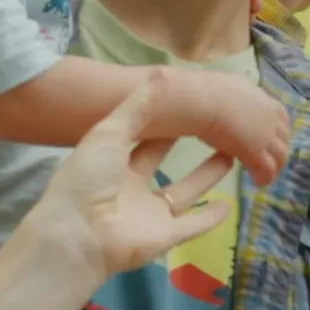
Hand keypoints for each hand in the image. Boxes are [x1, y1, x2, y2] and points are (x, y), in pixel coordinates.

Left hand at [32, 83, 233, 281]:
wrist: (80, 234)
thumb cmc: (88, 178)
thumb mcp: (109, 133)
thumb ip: (136, 107)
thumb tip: (162, 73)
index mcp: (111, 160)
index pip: (138, 136)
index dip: (157, 121)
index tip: (182, 104)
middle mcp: (130, 185)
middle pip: (159, 161)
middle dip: (178, 145)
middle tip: (209, 127)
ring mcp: (148, 213)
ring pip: (183, 192)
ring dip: (205, 176)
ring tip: (229, 155)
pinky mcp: (164, 236)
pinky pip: (192, 225)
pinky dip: (210, 217)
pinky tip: (229, 204)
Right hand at [176, 67, 289, 185]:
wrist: (199, 101)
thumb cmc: (203, 91)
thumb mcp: (225, 86)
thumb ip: (234, 97)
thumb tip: (227, 100)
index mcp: (261, 99)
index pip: (280, 115)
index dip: (277, 128)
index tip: (269, 136)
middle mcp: (268, 116)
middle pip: (283, 137)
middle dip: (278, 149)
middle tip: (270, 159)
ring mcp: (265, 135)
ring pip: (279, 156)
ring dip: (275, 166)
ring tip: (265, 175)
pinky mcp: (256, 152)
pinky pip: (266, 170)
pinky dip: (264, 178)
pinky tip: (257, 183)